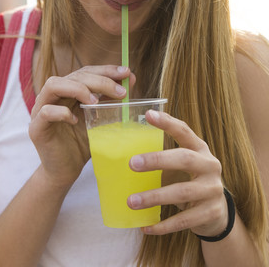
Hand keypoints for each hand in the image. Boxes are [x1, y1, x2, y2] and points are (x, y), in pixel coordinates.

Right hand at [29, 65, 134, 188]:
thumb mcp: (100, 119)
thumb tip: (131, 80)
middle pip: (73, 76)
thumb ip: (111, 100)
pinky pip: (46, 112)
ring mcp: (40, 110)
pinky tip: (76, 120)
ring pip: (53, 85)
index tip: (126, 72)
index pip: (85, 71)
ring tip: (96, 102)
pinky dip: (62, 113)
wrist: (65, 171)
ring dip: (78, 89)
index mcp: (68, 90)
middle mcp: (53, 96)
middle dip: (99, 80)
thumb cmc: (82, 143)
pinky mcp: (36, 128)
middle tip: (120, 92)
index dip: (105, 69)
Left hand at [127, 110, 227, 236]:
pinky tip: (146, 226)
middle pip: (183, 159)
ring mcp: (212, 190)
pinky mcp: (211, 213)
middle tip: (132, 164)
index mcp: (200, 149)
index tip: (148, 115)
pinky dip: (163, 225)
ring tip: (131, 201)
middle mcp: (209, 165)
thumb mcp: (183, 164)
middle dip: (157, 160)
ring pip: (182, 192)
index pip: (184, 131)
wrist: (218, 212)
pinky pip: (184, 220)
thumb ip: (164, 156)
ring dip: (154, 197)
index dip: (167, 123)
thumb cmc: (190, 180)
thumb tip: (123, 152)